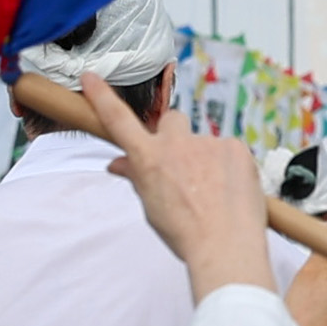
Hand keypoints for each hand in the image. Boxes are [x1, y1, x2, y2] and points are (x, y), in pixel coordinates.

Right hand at [78, 79, 270, 298]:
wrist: (226, 248)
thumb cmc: (186, 235)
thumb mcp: (152, 208)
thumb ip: (138, 178)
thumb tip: (119, 164)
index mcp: (149, 160)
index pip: (118, 121)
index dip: (101, 97)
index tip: (90, 77)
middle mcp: (177, 144)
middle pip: (171, 121)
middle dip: (173, 136)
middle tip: (183, 165)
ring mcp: (208, 143)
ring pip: (203, 142)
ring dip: (205, 159)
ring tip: (213, 192)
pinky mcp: (236, 147)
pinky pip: (228, 150)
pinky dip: (229, 166)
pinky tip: (230, 190)